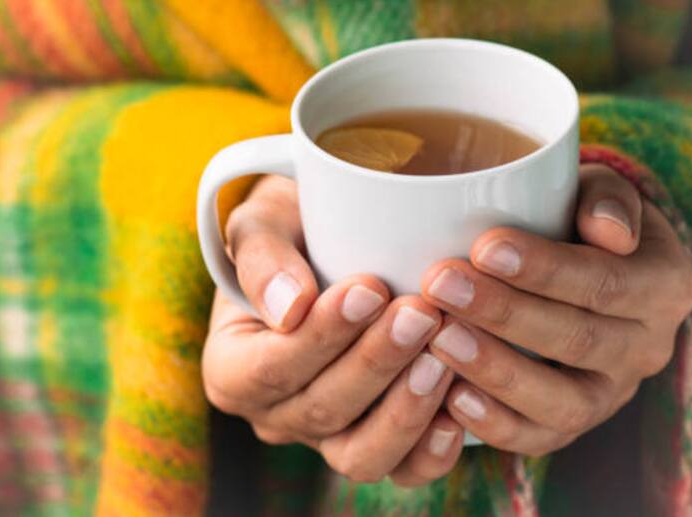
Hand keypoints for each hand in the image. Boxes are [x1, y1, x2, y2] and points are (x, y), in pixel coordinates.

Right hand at [203, 176, 464, 485]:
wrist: (332, 250)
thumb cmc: (294, 232)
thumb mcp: (262, 223)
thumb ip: (262, 258)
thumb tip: (290, 308)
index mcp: (232, 369)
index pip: (269, 369)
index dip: (321, 337)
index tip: (369, 290)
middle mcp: (275, 415)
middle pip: (322, 410)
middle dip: (376, 363)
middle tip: (421, 314)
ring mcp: (326, 438)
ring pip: (360, 454)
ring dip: (405, 408)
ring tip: (442, 356)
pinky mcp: (376, 444)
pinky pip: (403, 469)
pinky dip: (432, 449)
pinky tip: (459, 407)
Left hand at [421, 164, 691, 455]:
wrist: (582, 267)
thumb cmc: (579, 218)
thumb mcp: (600, 190)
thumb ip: (608, 198)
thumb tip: (610, 233)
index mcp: (663, 285)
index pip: (605, 282)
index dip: (545, 269)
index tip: (483, 247)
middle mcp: (647, 349)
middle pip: (577, 340)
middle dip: (504, 314)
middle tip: (440, 284)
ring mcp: (610, 395)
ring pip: (562, 402)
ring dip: (497, 372)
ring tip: (440, 338)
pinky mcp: (572, 424)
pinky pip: (539, 438)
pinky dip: (496, 425)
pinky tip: (452, 398)